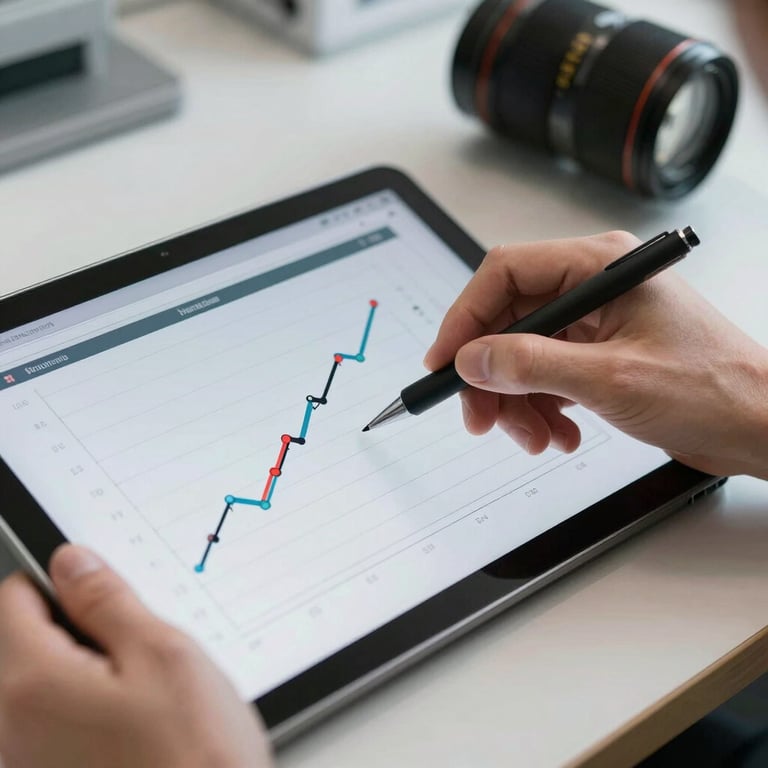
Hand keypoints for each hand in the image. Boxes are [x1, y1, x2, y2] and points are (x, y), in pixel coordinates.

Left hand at [0, 545, 272, 767]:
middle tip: (140, 652)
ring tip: (145, 696)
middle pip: (25, 640)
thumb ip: (106, 600)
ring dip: (89, 672)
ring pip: (45, 681)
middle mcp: (9, 729)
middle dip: (80, 631)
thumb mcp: (162, 654)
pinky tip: (137, 728)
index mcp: (31, 684)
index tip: (104, 592)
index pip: (14, 595)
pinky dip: (89, 709)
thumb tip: (72, 562)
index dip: (63, 582)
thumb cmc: (195, 758)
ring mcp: (25, 761)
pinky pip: (56, 721)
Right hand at [424, 231, 767, 478]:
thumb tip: (473, 359)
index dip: (466, 316)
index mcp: (600, 267)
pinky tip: (558, 435)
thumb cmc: (715, 389)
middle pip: (509, 319)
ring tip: (534, 437)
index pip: (505, 273)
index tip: (446, 360)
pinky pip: (546, 375)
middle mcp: (594, 287)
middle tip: (480, 417)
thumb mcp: (611, 379)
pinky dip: (541, 408)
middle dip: (491, 374)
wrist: (759, 427)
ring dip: (517, 401)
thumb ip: (532, 365)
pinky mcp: (598, 354)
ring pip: (523, 353)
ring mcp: (595, 322)